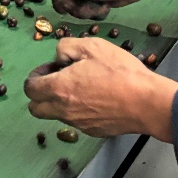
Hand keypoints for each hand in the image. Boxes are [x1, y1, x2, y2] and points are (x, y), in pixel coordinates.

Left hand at [23, 38, 177, 140]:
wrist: (147, 102)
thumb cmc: (120, 72)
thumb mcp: (92, 46)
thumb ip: (66, 48)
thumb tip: (59, 58)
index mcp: (59, 89)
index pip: (30, 89)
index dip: (35, 76)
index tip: (51, 69)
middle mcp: (64, 110)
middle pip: (36, 108)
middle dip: (40, 94)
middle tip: (58, 80)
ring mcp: (79, 124)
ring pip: (57, 115)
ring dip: (60, 102)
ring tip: (83, 86)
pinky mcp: (93, 132)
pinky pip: (76, 121)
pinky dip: (79, 111)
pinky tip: (98, 98)